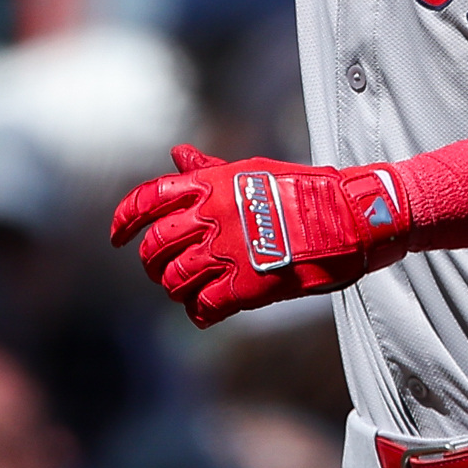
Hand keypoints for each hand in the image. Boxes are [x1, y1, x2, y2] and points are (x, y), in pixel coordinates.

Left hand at [110, 145, 407, 326]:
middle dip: (154, 264)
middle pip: (155, 248)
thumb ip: (209, 170)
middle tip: (165, 272)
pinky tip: (211, 310)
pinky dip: (201, 313)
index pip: (147, 200)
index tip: (116, 238)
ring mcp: (228, 252)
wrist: (351, 217)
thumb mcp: (251, 170)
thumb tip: (177, 155)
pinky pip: (204, 307)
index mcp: (210, 185)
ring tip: (193, 291)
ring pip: (175, 281)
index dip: (123, 221)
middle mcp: (212, 216)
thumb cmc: (304, 191)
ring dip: (178, 290)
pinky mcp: (246, 286)